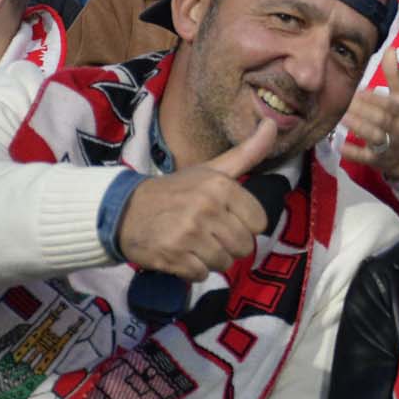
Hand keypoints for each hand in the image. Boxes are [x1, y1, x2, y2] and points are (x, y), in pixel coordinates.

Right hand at [116, 117, 276, 279]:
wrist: (126, 210)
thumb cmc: (177, 190)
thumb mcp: (212, 169)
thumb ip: (248, 152)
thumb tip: (273, 123)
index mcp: (221, 186)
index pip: (259, 223)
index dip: (244, 224)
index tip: (226, 218)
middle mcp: (206, 208)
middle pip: (244, 246)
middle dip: (229, 244)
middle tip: (208, 233)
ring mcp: (188, 234)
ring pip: (224, 263)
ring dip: (211, 259)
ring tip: (193, 243)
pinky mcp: (173, 256)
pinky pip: (201, 275)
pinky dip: (193, 270)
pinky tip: (181, 254)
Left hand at [340, 48, 398, 179]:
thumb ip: (395, 73)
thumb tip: (390, 48)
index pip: (390, 105)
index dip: (375, 99)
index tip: (359, 91)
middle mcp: (398, 129)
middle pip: (381, 120)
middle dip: (363, 111)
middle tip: (344, 102)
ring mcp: (389, 146)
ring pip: (375, 137)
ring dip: (359, 128)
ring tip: (341, 118)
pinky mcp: (378, 160)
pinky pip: (367, 158)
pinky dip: (354, 153)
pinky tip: (340, 146)